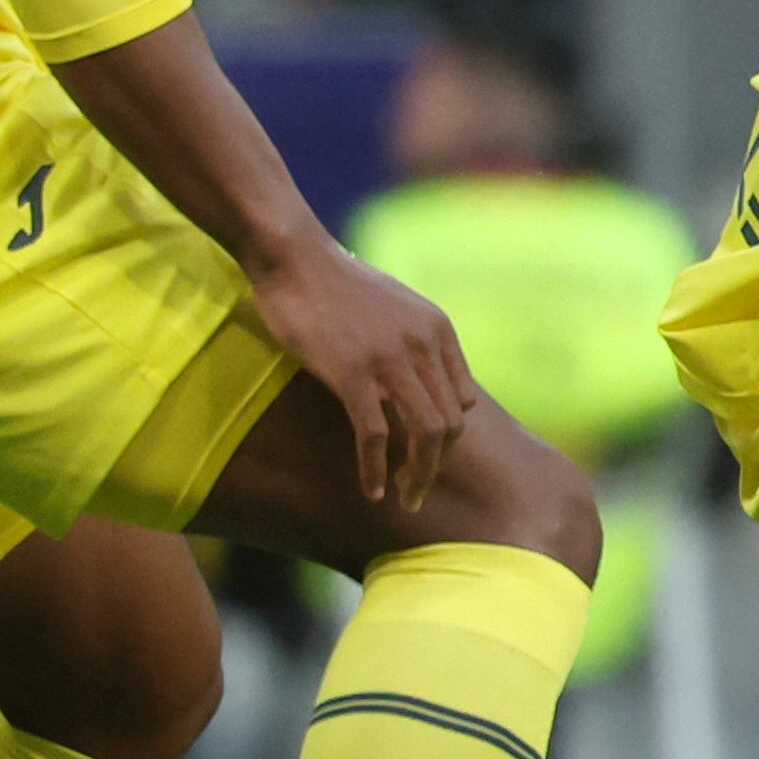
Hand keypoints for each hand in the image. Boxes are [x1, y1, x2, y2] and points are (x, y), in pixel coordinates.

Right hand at [247, 239, 479, 511]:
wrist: (295, 257)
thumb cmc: (336, 283)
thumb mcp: (395, 306)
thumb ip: (417, 341)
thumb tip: (423, 380)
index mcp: (438, 331)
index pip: (462, 400)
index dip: (449, 436)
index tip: (427, 458)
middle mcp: (425, 347)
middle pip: (450, 423)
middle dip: (436, 464)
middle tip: (418, 492)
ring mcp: (392, 360)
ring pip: (425, 434)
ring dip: (417, 475)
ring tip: (404, 500)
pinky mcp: (353, 372)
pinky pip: (375, 433)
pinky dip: (376, 467)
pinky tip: (372, 489)